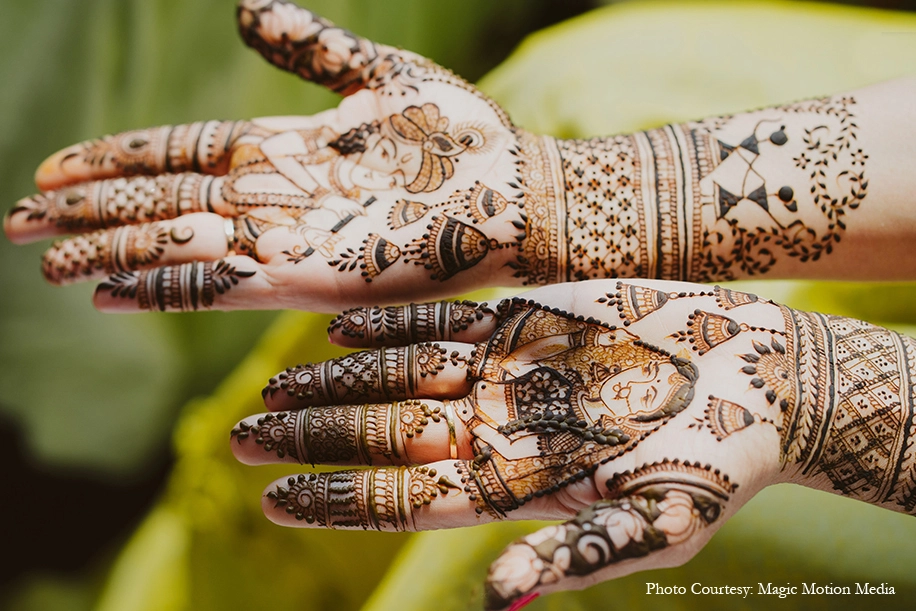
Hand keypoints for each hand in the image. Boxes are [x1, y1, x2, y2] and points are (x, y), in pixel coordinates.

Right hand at [5, 0, 547, 312]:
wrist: (519, 191)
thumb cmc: (463, 137)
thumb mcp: (379, 76)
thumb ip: (310, 49)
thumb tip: (243, 10)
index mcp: (286, 149)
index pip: (180, 154)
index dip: (116, 160)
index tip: (56, 167)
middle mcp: (276, 198)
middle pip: (161, 200)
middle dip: (90, 211)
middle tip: (18, 221)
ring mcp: (291, 239)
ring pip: (177, 243)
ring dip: (108, 249)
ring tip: (45, 257)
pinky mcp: (313, 277)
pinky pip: (223, 284)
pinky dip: (165, 285)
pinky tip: (109, 289)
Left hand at [230, 280, 806, 608]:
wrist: (757, 378)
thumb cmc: (721, 463)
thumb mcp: (659, 521)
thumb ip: (579, 554)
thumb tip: (500, 603)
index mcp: (516, 485)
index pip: (405, 498)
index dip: (338, 501)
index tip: (273, 501)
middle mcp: (496, 429)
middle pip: (384, 438)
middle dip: (313, 440)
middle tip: (240, 439)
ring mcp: (504, 374)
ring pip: (398, 380)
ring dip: (335, 383)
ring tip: (271, 389)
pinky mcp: (523, 323)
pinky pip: (441, 326)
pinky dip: (390, 327)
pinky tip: (338, 328)